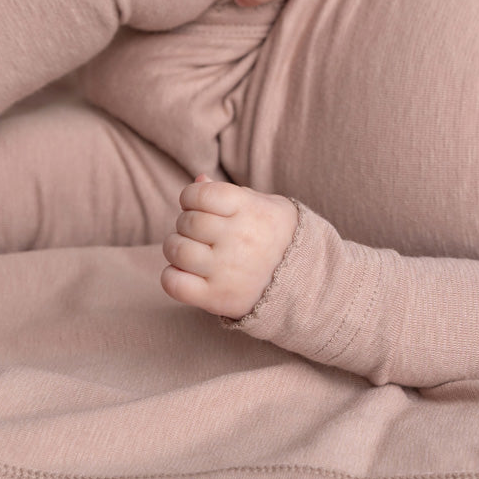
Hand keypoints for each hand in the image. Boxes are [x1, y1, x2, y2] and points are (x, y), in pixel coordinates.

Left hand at [160, 174, 298, 319]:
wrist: (306, 281)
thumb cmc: (281, 237)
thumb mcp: (267, 206)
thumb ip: (231, 193)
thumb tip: (198, 180)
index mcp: (251, 210)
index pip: (199, 194)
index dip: (190, 196)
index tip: (198, 204)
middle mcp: (239, 239)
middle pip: (186, 222)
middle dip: (186, 223)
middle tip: (199, 232)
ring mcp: (227, 270)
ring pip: (176, 250)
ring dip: (176, 248)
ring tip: (191, 251)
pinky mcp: (217, 297)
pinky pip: (173, 283)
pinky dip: (172, 276)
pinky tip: (187, 273)